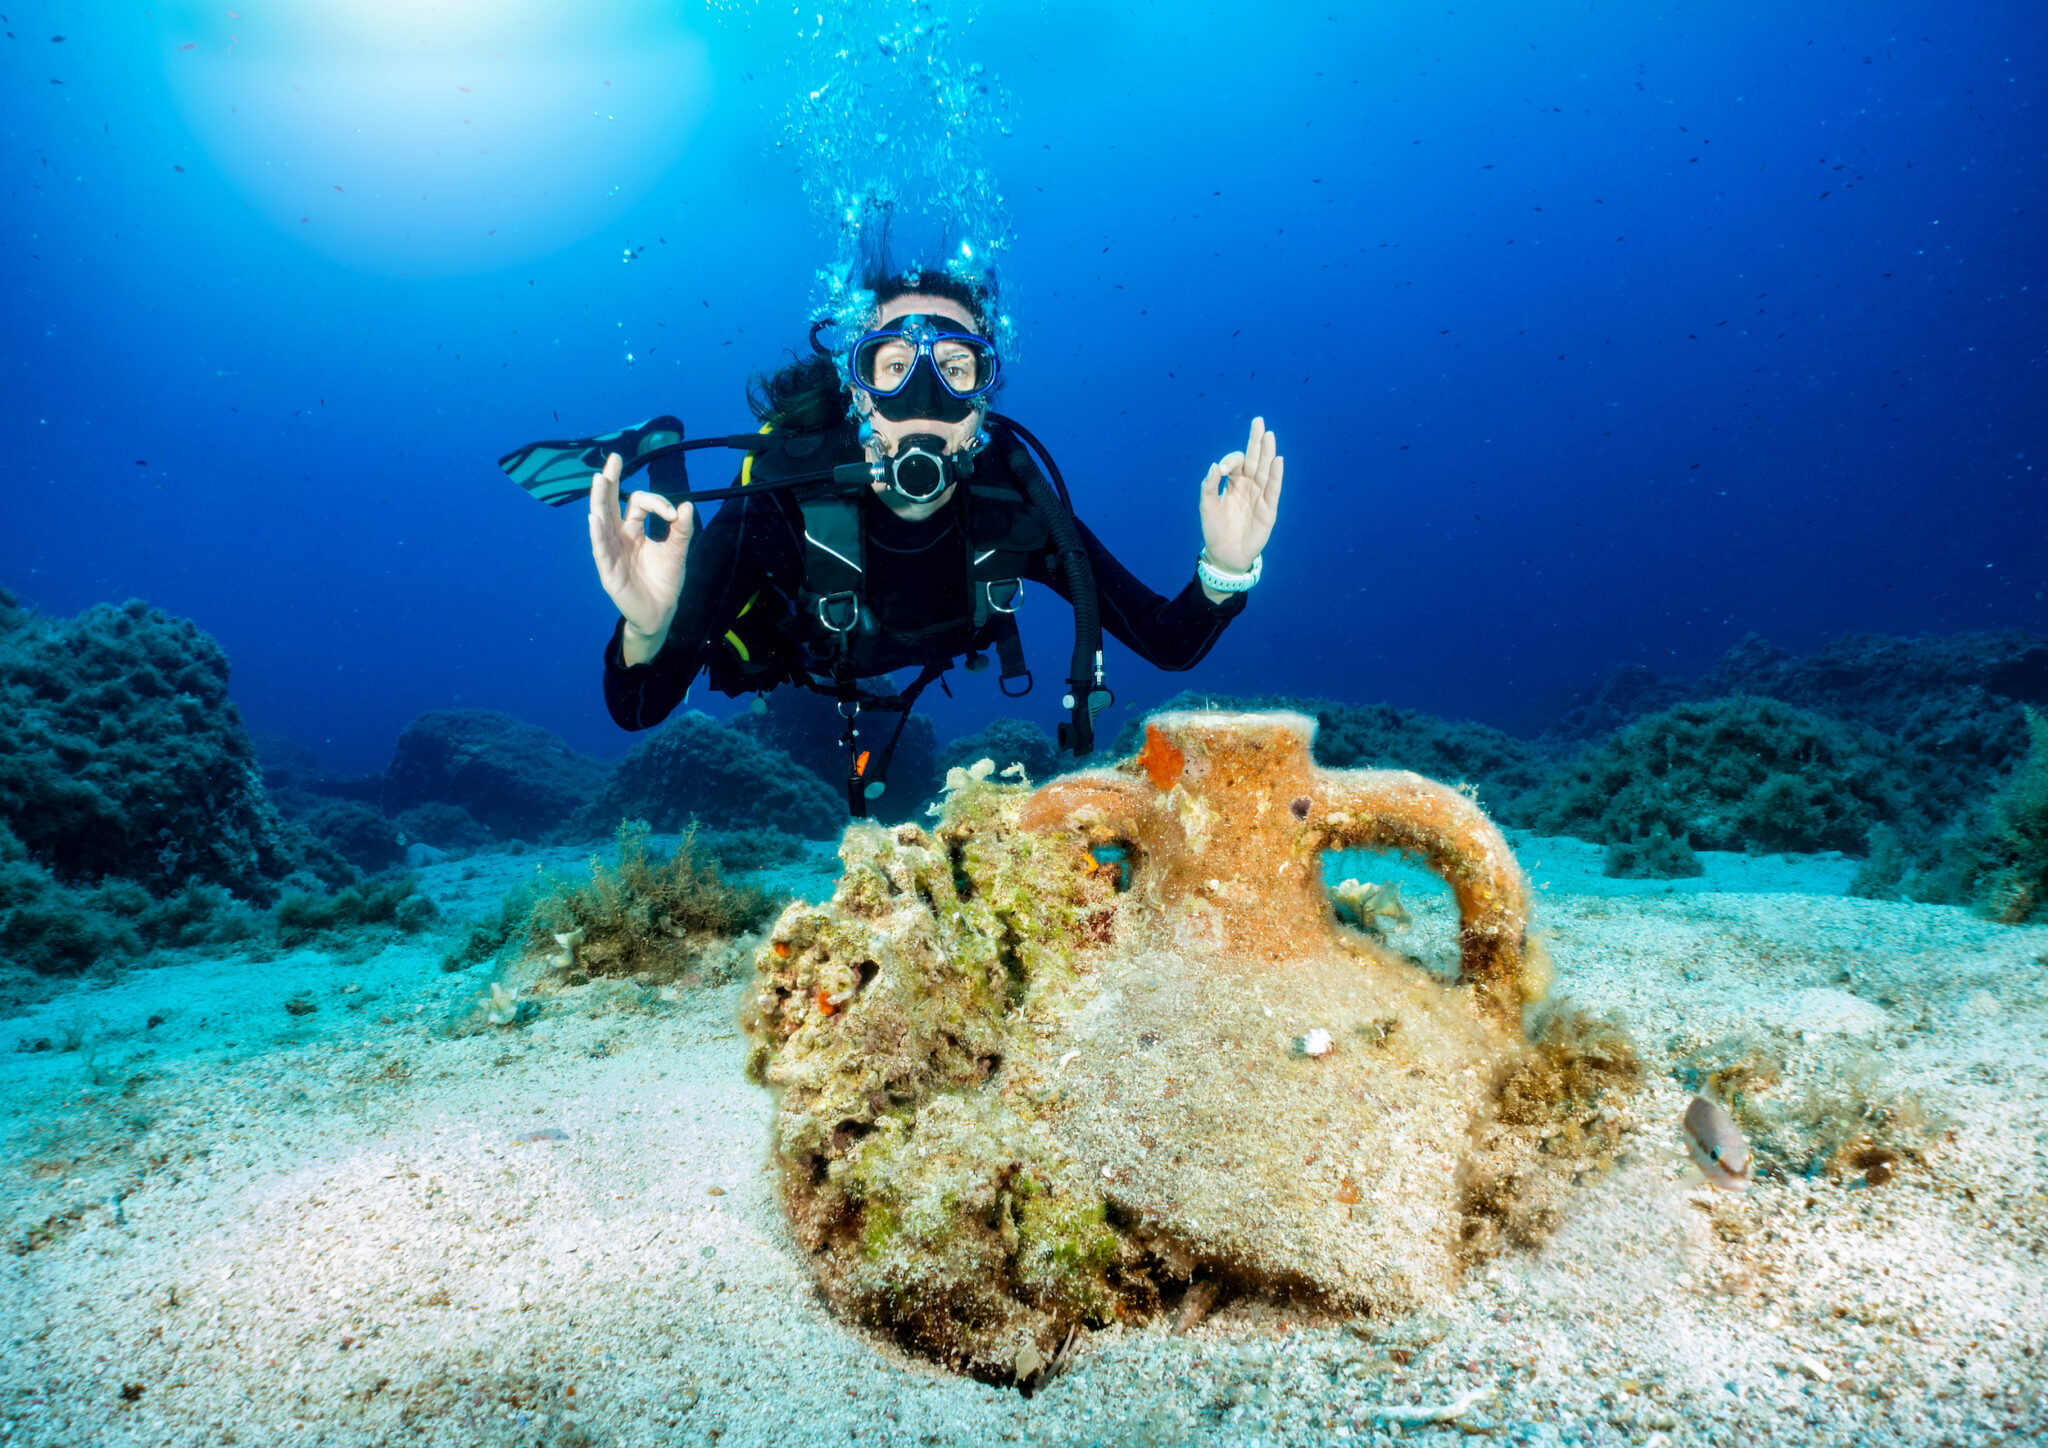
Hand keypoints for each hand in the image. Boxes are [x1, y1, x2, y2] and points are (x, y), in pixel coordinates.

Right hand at [587, 452, 693, 656]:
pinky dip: (597, 534)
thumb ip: (681, 529)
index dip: (654, 502)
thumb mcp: (677, 552)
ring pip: (601, 523)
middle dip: (610, 482)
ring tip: (598, 480)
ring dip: (599, 501)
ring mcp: (611, 553)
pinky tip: (593, 518)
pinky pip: (601, 550)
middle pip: (610, 505)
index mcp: (633, 530)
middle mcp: (618, 537)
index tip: (672, 513)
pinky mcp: (609, 571)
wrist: (661, 613)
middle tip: (612, 459)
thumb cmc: (664, 582)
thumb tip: (686, 504)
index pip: (636, 504)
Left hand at [1198, 416, 1283, 574]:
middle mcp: (1249, 485)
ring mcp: (1260, 495)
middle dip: (1256, 441)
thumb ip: (1209, 487)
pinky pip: (1273, 489)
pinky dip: (1275, 475)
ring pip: (1265, 470)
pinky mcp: (1269, 509)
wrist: (1225, 554)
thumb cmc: (1215, 529)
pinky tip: (1277, 460)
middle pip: (1254, 459)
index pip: (1236, 462)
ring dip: (1268, 453)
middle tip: (1259, 421)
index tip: (1221, 470)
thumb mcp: (1207, 507)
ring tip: (1269, 435)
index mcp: (1234, 482)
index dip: (1230, 460)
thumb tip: (1214, 466)